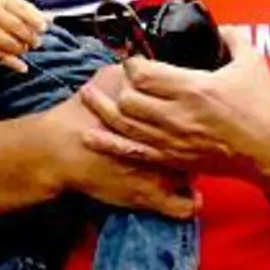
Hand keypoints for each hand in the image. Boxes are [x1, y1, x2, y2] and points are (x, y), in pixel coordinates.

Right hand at [0, 0, 47, 72]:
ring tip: (27, 47)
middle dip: (30, 36)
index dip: (35, 20)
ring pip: (7, 43)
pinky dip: (12, 63)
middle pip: (15, 26)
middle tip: (37, 42)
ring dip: (22, 48)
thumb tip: (50, 20)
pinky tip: (23, 67)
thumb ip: (30, 11)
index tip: (44, 28)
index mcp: (3, 1)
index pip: (22, 10)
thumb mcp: (12, 1)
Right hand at [49, 66, 199, 218]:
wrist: (60, 147)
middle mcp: (168, 143)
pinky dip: (192, 203)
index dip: (208, 111)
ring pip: (199, 174)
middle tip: (205, 138)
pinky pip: (186, 207)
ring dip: (200, 169)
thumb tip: (146, 62)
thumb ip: (134, 71)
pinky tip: (194, 197)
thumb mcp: (110, 77)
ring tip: (198, 164)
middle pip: (206, 144)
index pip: (201, 111)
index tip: (207, 113)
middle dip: (209, 141)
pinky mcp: (151, 196)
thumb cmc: (82, 113)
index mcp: (163, 114)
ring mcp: (162, 172)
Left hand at [78, 26, 269, 189]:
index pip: (144, 73)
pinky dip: (107, 142)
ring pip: (122, 123)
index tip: (134, 56)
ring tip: (89, 94)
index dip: (132, 61)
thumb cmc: (265, 109)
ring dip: (102, 107)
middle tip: (122, 75)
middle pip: (127, 98)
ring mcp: (172, 140)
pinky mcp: (173, 158)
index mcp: (194, 88)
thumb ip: (234, 39)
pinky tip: (91, 133)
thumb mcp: (253, 63)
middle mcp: (177, 115)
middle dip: (120, 83)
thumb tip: (222, 27)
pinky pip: (131, 151)